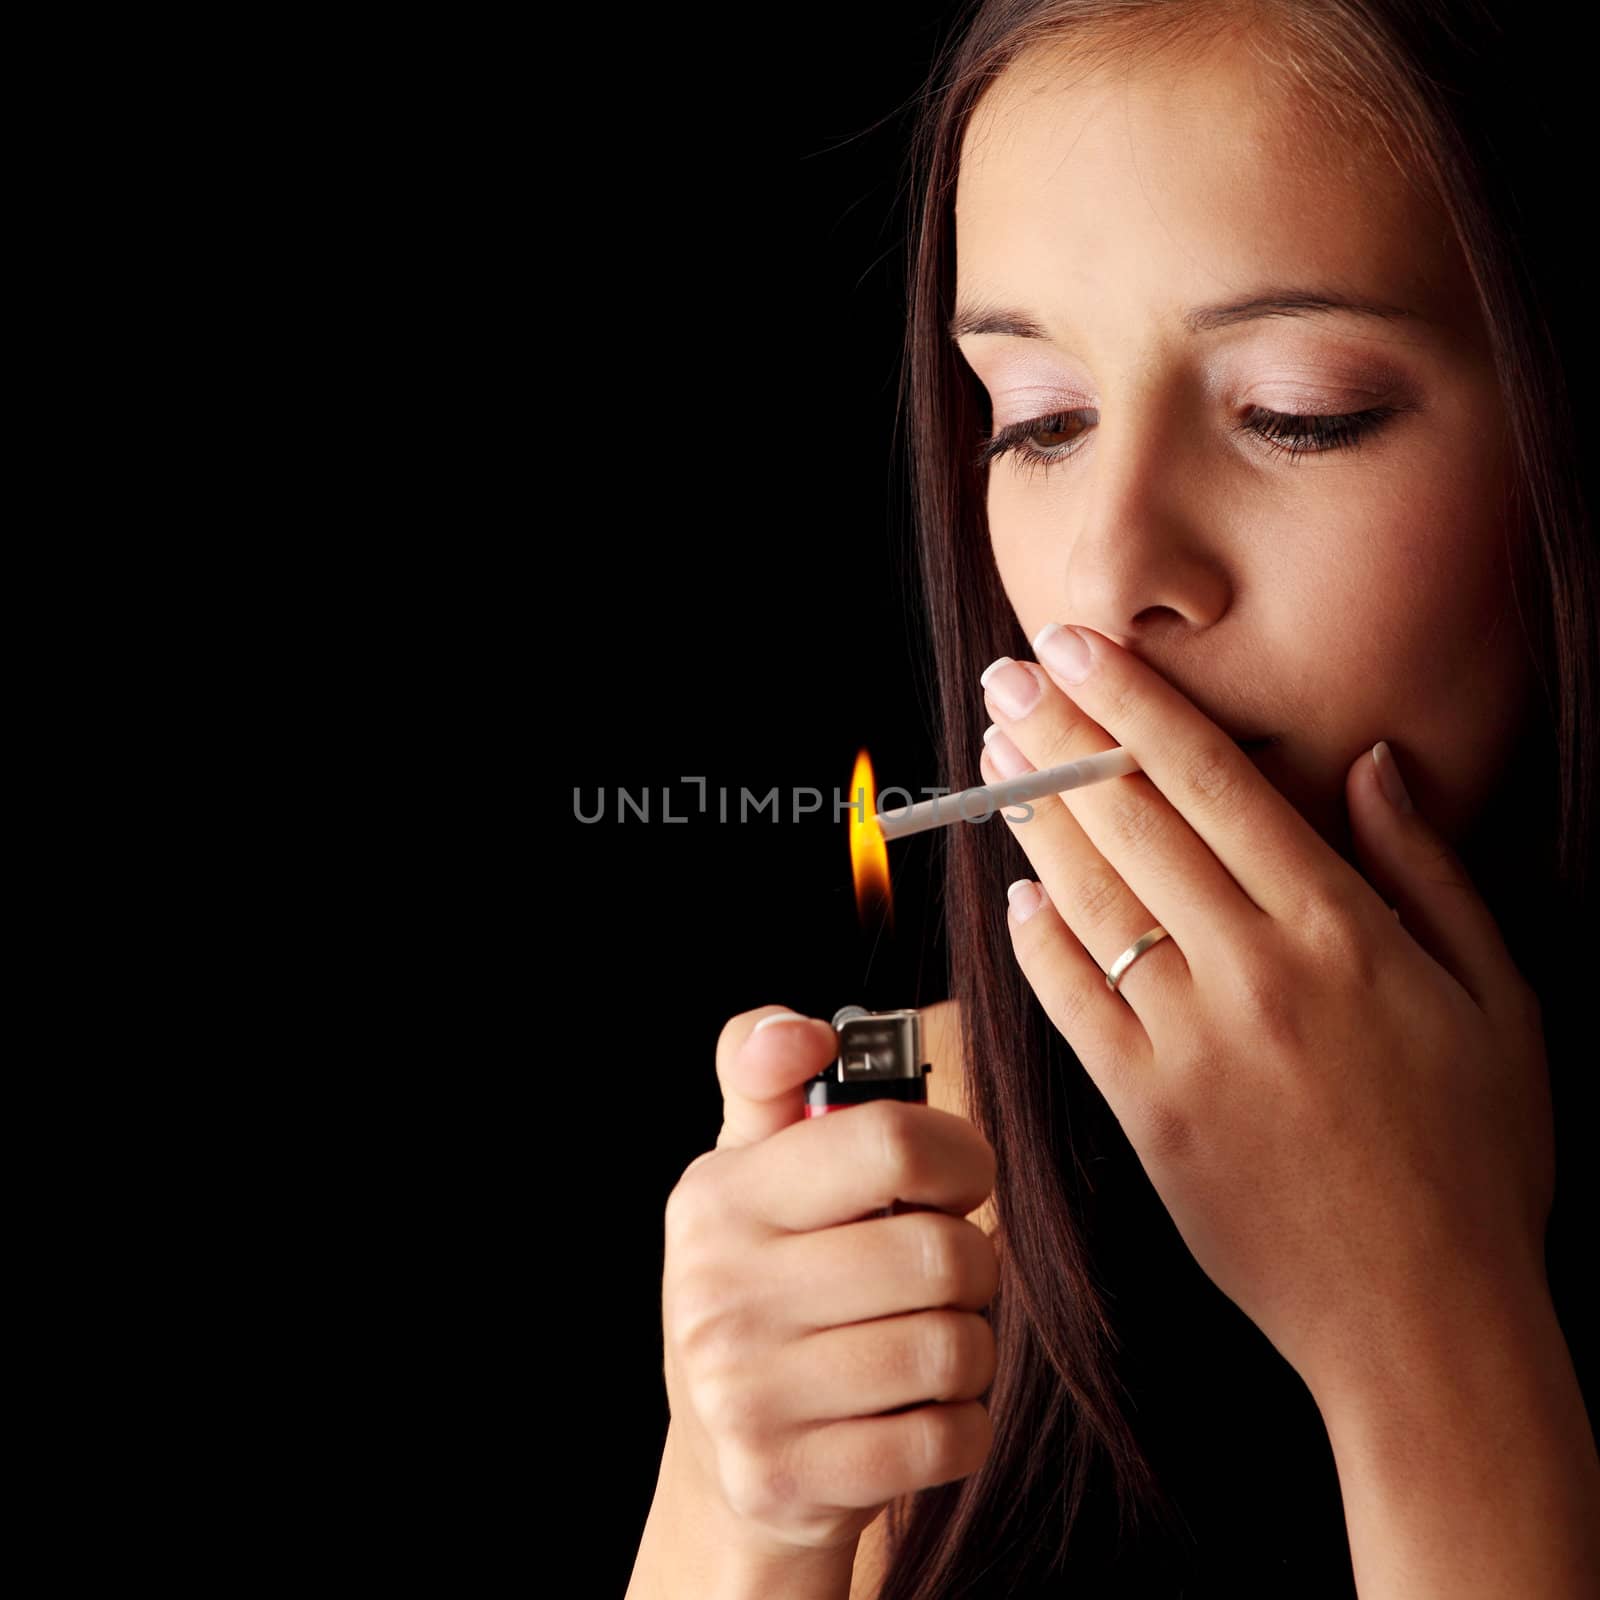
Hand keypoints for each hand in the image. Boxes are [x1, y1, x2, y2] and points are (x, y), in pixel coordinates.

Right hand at [661, 1006, 998, 1560]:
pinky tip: (921, 1409)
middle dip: (974, 1261)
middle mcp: (717, 1290)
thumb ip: (768, 1077)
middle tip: (948, 1270)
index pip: (887, 1141)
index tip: (959, 1174)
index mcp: (718, 1196)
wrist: (730, 1463)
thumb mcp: (750, 1172)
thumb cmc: (767, 1283)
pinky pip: (947, 1439)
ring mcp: (745, 1393)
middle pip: (941, 1252)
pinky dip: (962, 1424)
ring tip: (931, 1338)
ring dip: (972, 1346)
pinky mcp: (788, 1479)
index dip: (958, 1152)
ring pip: (954, 1348)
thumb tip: (801, 1034)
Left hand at [976, 623, 1554, 1399]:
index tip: (1081, 647)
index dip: (1134, 702)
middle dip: (1060, 735)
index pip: (1212, 781)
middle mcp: (1256, 973)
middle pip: (1132, 820)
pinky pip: (1070, 1004)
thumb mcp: (1495, 1001)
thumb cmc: (1474, 1159)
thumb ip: (1427, 873)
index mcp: (1343, 931)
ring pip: (1089, 898)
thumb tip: (1371, 766)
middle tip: (1008, 677)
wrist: (1423, 1320)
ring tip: (991, 758)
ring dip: (1030, 817)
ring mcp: (1190, 1043)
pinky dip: (1036, 944)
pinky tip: (1014, 896)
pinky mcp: (1146, 1111)